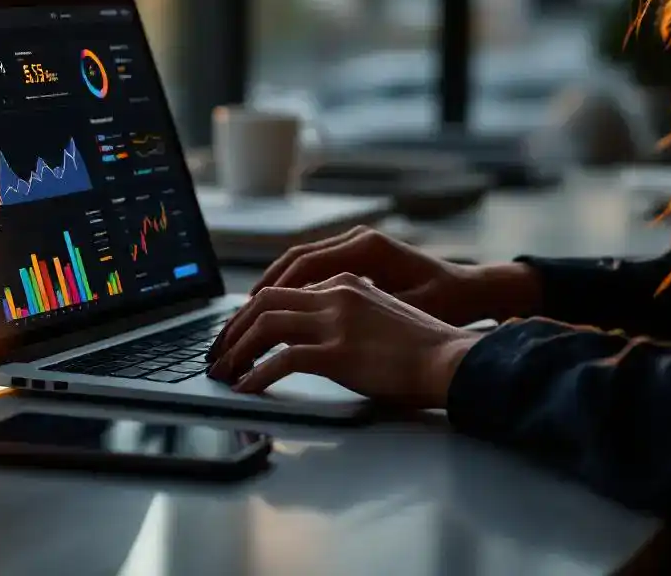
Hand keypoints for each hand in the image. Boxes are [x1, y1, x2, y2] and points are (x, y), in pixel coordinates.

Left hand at [207, 273, 479, 407]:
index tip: (237, 334)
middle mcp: (335, 294)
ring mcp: (335, 322)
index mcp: (345, 282)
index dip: (253, 313)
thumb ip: (347, 315)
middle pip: (264, 302)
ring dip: (237, 350)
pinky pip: (282, 361)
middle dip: (233, 328)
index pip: (283, 290)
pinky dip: (258, 375)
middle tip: (217, 353)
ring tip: (223, 372)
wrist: (453, 360)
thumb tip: (315, 336)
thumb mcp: (381, 314)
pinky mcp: (338, 353)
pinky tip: (247, 388)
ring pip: (265, 326)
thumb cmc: (424, 348)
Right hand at [247, 226, 540, 327]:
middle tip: (241, 316)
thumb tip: (317, 315)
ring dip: (274, 286)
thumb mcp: (404, 309)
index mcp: (366, 247)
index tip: (252, 312)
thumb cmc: (446, 303)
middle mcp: (357, 240)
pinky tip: (279, 309)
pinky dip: (293, 286)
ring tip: (250, 314)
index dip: (275, 289)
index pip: (306, 264)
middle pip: (296, 259)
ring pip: (301, 262)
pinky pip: (314, 268)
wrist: (473, 292)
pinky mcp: (358, 258)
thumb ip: (362, 308)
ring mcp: (356, 245)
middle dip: (265, 287)